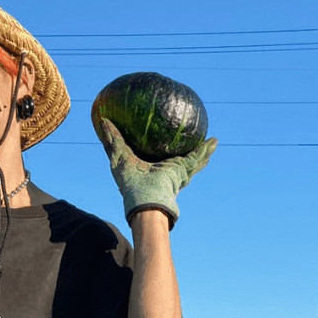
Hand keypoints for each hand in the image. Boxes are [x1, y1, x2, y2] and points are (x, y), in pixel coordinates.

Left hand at [98, 118, 216, 226]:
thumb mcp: (119, 155)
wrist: (144, 199)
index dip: (160, 149)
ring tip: (212, 141)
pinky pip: (197, 158)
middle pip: (179, 159)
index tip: (164, 139)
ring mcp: (178, 173)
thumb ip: (113, 138)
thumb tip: (103, 119)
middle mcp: (167, 172)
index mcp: (151, 169)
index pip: (157, 157)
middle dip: (186, 152)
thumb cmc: (129, 182)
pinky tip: (214, 141)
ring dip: (203, 152)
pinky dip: (206, 151)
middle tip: (191, 139)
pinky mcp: (185, 171)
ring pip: (193, 159)